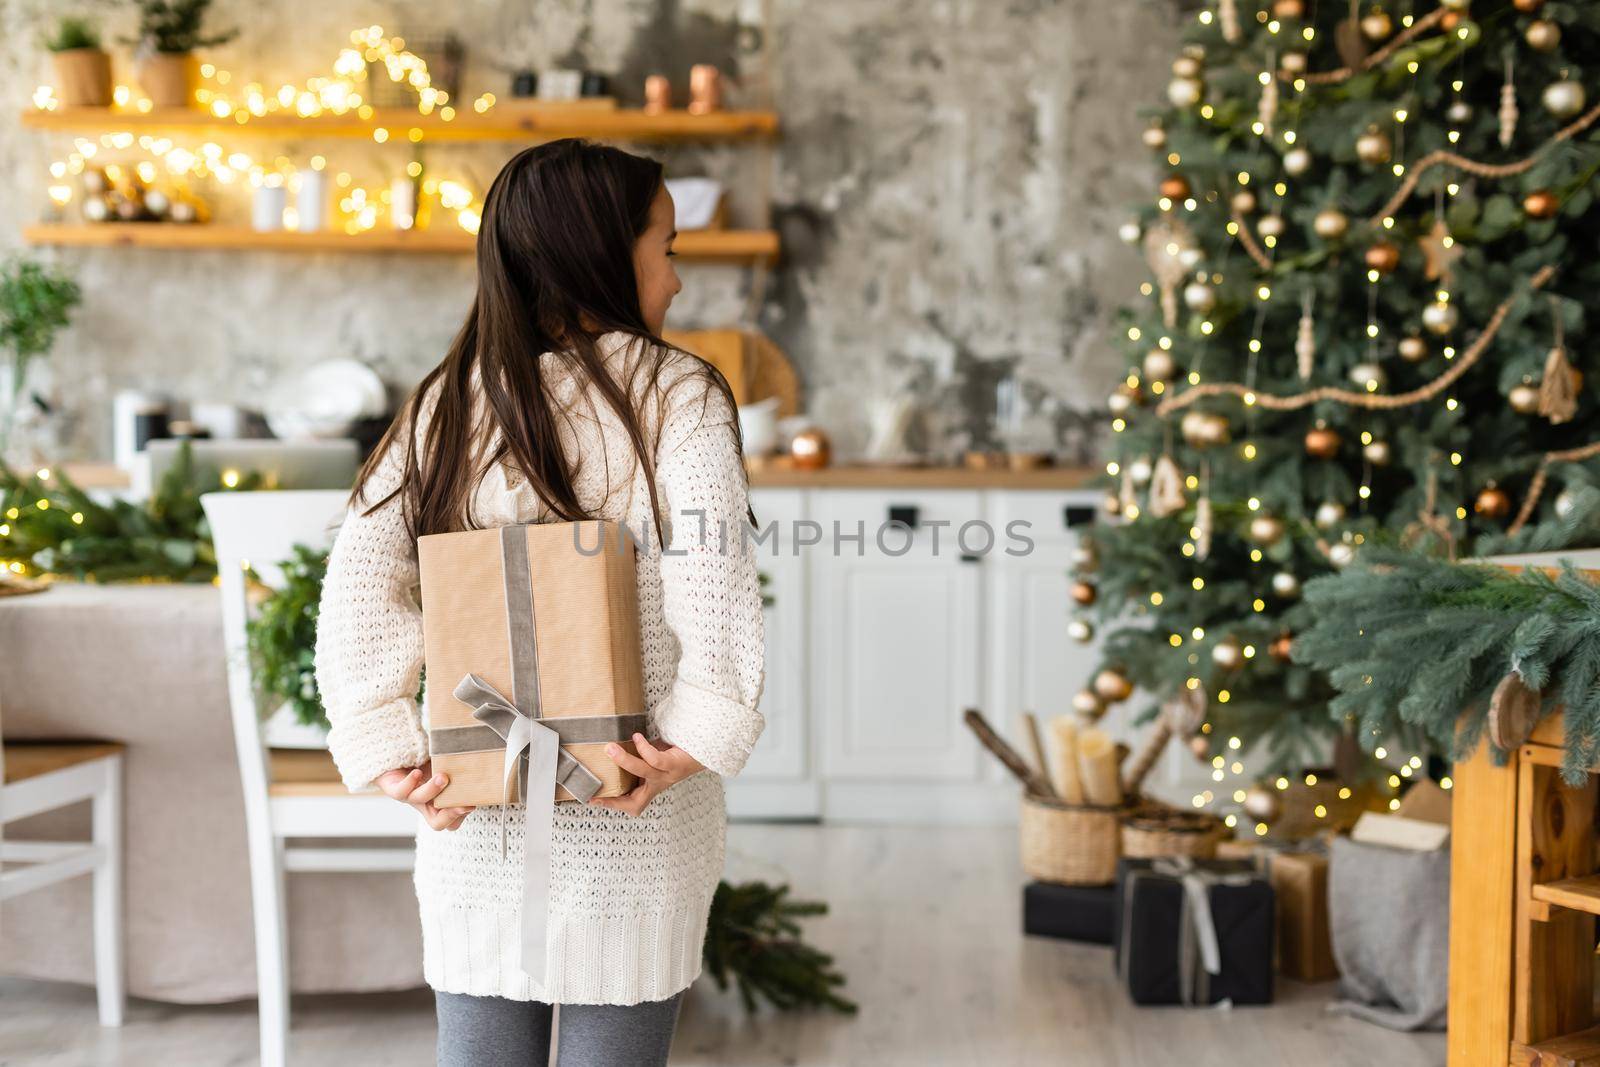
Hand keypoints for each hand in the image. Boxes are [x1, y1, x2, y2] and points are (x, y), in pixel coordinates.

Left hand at [376, 760, 474, 830]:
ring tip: (443, 777)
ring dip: (433, 790)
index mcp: (440, 803)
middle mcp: (425, 803)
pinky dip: (409, 783)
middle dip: (451, 815)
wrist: (395, 756)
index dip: (462, 816)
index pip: (452, 821)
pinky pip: (400, 792)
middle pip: (438, 823)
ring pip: (421, 801)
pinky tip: (417, 773)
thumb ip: (461, 768)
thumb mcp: (448, 766)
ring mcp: (409, 797)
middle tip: (463, 805)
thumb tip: (482, 759)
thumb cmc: (425, 762)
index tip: (472, 804)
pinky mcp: (393, 788)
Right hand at [586, 733, 704, 816]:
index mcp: (651, 786)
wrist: (703, 745)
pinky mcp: (675, 764)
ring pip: (643, 773)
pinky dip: (644, 748)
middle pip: (636, 803)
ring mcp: (668, 776)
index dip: (613, 805)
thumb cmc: (675, 750)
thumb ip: (636, 757)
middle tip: (597, 786)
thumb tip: (612, 747)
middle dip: (615, 799)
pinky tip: (637, 737)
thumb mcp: (651, 756)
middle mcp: (659, 785)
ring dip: (625, 761)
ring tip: (610, 748)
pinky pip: (656, 759)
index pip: (631, 805)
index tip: (593, 799)